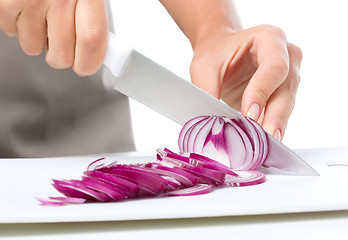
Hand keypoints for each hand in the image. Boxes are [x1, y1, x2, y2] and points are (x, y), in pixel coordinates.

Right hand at [0, 0, 107, 75]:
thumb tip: (109, 48)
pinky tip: (25, 8)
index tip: (86, 66)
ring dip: (38, 39)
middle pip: (62, 54)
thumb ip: (96, 14)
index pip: (92, 37)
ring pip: (33, 47)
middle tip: (61, 43)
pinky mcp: (6, 0)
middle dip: (61, 56)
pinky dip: (17, 26)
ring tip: (42, 17)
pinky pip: (11, 33)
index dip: (89, 61)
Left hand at [190, 24, 301, 140]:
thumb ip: (207, 90)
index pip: (274, 66)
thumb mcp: (204, 66)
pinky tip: (262, 144)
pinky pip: (280, 115)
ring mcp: (289, 78)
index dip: (262, 91)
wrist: (221, 51)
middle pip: (287, 90)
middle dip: (275, 117)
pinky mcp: (283, 96)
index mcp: (270, 39)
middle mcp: (288, 57)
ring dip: (274, 127)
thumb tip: (211, 121)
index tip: (249, 113)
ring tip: (263, 147)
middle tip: (265, 138)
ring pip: (287, 106)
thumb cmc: (215, 53)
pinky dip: (270, 130)